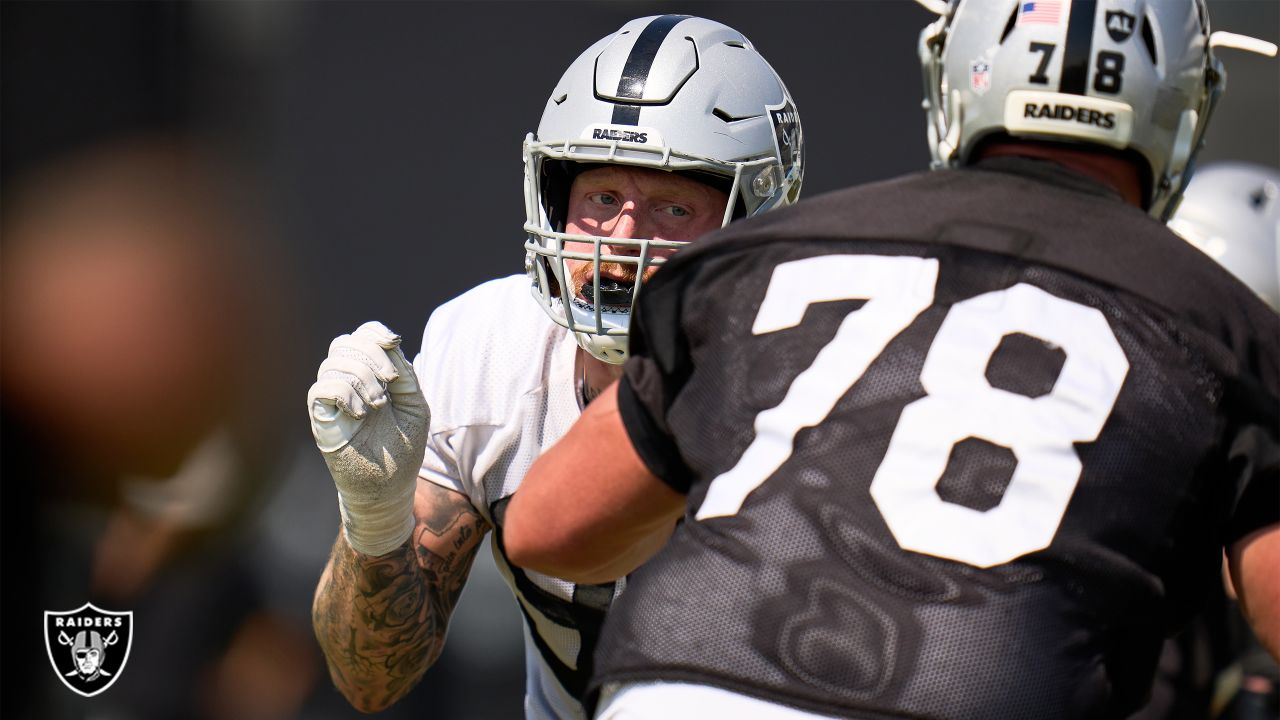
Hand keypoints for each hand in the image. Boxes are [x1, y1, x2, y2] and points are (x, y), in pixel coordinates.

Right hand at [307, 321, 428, 555]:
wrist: (390, 487)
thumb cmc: (402, 447)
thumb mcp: (414, 405)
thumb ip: (405, 374)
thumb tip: (391, 343)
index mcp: (371, 375)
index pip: (361, 336)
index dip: (374, 332)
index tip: (394, 342)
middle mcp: (347, 382)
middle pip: (344, 343)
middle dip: (372, 354)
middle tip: (392, 381)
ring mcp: (332, 400)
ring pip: (333, 363)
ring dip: (363, 378)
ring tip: (378, 405)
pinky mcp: (320, 418)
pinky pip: (322, 389)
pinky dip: (345, 393)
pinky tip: (361, 413)